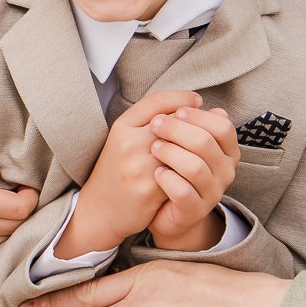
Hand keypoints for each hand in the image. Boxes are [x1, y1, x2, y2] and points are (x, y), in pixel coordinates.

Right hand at [62, 90, 201, 256]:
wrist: (100, 208)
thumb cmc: (117, 168)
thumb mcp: (125, 137)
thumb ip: (151, 117)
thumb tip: (192, 102)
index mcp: (122, 126)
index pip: (158, 100)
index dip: (182, 98)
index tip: (197, 101)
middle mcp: (129, 143)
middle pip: (174, 122)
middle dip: (193, 122)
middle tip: (205, 125)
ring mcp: (139, 167)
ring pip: (181, 149)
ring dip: (195, 148)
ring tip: (202, 148)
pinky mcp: (149, 190)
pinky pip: (180, 175)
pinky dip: (189, 171)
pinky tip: (194, 170)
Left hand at [145, 106, 238, 250]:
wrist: (164, 209)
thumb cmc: (174, 168)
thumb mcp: (181, 141)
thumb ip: (188, 120)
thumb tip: (195, 99)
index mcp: (227, 150)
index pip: (222, 127)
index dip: (198, 116)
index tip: (175, 111)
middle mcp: (226, 171)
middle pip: (206, 143)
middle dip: (177, 129)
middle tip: (155, 125)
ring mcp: (213, 193)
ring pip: (195, 167)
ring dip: (170, 152)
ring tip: (153, 148)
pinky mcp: (195, 210)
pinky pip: (183, 191)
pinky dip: (167, 178)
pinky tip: (156, 172)